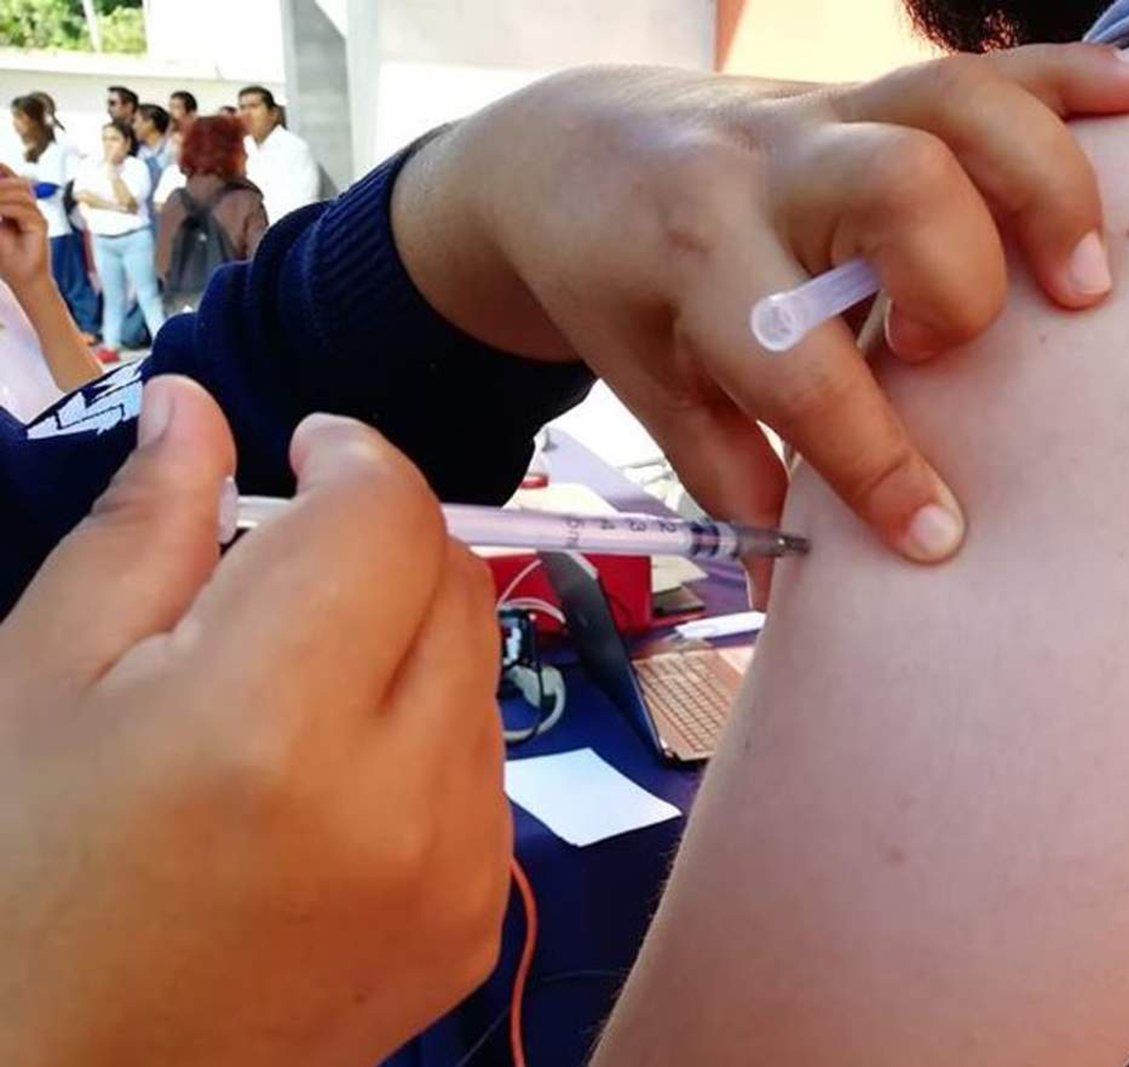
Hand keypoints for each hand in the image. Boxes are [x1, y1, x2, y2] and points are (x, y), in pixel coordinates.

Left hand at [0, 165, 50, 295]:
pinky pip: (23, 210)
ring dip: (1, 196)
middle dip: (0, 185)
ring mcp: (36, 215)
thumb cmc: (5, 255)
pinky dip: (6, 209)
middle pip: (16, 182)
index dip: (1, 170)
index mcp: (14, 204)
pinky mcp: (41, 225)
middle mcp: (28, 207)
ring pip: (20, 193)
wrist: (22, 277)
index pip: (8, 177)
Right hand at [0, 378, 511, 1066]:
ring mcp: (456, 875)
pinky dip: (428, 733)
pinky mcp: (473, 927)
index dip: (351, 456)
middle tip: (288, 561)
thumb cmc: (16, 884)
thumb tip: (196, 404)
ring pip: (482, 672)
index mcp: (271, 723)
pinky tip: (334, 771)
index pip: (388, 516)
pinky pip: (486, 771)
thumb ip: (144, 529)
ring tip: (297, 682)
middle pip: (456, 582)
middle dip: (384, 539)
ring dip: (410, 637)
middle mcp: (399, 799)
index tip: (304, 451)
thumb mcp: (42, 683)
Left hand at [395, 46, 1128, 591]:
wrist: (574, 150)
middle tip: (962, 351)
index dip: (876, 460)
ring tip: (1090, 279)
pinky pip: (990, 63)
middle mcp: (768, 168)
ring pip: (958, 103)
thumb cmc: (617, 281)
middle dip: (963, 281)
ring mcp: (828, 111)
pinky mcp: (872, 85)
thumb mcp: (645, 381)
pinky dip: (1077, 78)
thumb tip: (789, 586)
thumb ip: (722, 471)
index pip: (798, 362)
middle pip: (900, 186)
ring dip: (1046, 183)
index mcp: (695, 254)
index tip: (937, 535)